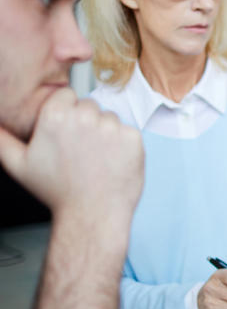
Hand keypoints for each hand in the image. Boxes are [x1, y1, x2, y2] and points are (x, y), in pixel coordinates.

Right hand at [0, 88, 143, 221]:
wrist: (93, 213)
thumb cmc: (57, 192)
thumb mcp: (19, 164)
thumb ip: (2, 139)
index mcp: (56, 116)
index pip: (66, 95)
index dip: (65, 113)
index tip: (65, 133)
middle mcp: (85, 117)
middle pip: (89, 105)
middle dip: (85, 122)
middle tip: (79, 150)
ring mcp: (112, 127)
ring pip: (109, 118)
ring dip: (104, 132)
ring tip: (94, 159)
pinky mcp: (133, 137)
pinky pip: (128, 131)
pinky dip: (123, 144)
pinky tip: (111, 162)